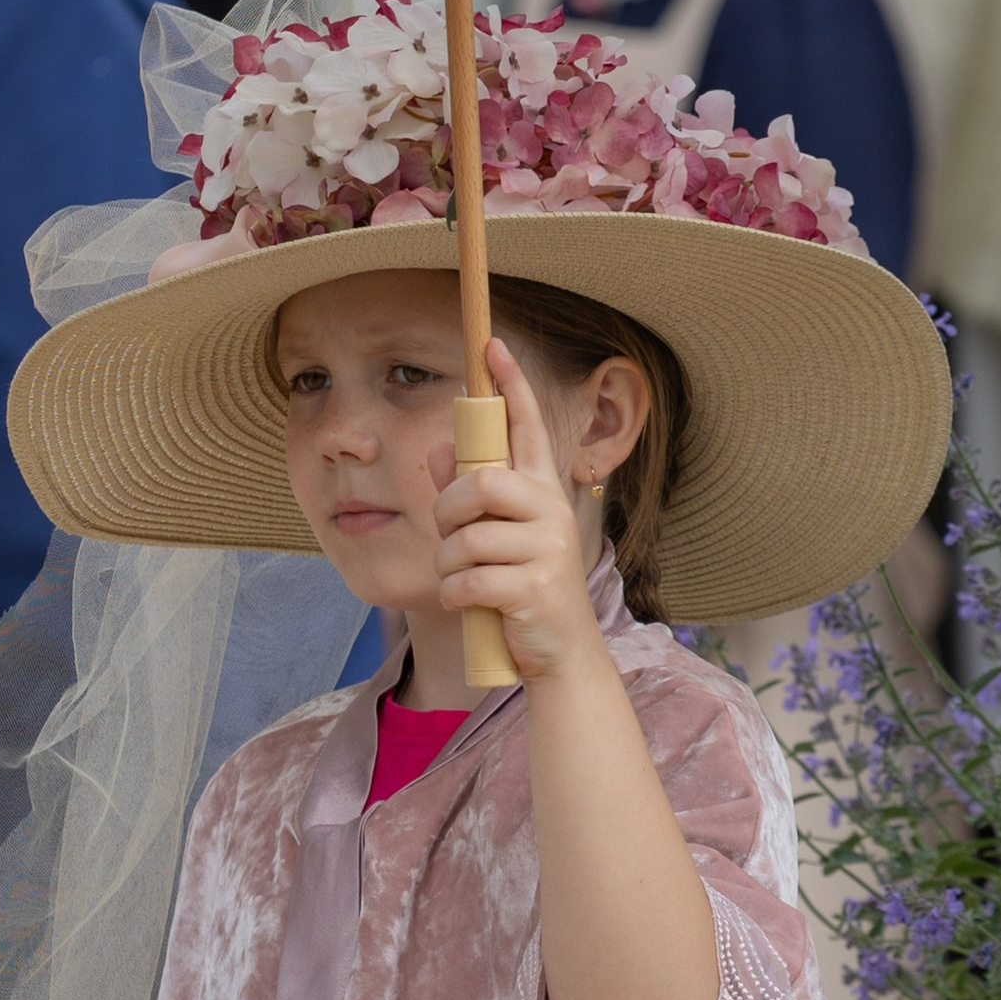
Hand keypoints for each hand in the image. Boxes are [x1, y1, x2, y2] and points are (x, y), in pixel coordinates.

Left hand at [427, 339, 603, 684]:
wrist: (560, 654)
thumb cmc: (523, 588)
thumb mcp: (497, 537)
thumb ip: (469, 495)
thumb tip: (439, 447)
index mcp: (543, 492)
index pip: (527, 427)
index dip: (511, 385)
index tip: (492, 346)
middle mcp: (551, 512)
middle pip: (480, 483)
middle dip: (448, 511)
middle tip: (452, 536)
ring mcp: (547, 549)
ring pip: (466, 539)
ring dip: (450, 566)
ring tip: (468, 582)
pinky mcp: (534, 588)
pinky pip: (467, 581)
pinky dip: (455, 597)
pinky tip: (472, 606)